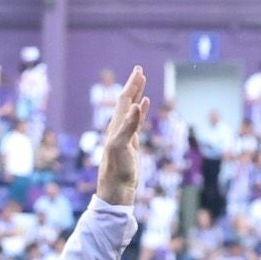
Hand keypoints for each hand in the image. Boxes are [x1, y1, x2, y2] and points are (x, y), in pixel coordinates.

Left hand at [95, 66, 152, 206]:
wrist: (116, 189)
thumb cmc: (117, 170)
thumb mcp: (122, 147)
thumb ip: (129, 126)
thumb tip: (136, 104)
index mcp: (116, 126)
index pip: (124, 100)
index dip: (131, 85)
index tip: (139, 70)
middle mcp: (118, 128)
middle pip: (127, 101)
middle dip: (133, 85)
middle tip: (139, 70)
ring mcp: (124, 135)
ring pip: (132, 109)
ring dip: (137, 95)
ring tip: (142, 82)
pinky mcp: (130, 143)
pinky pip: (136, 121)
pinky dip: (140, 111)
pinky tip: (144, 104)